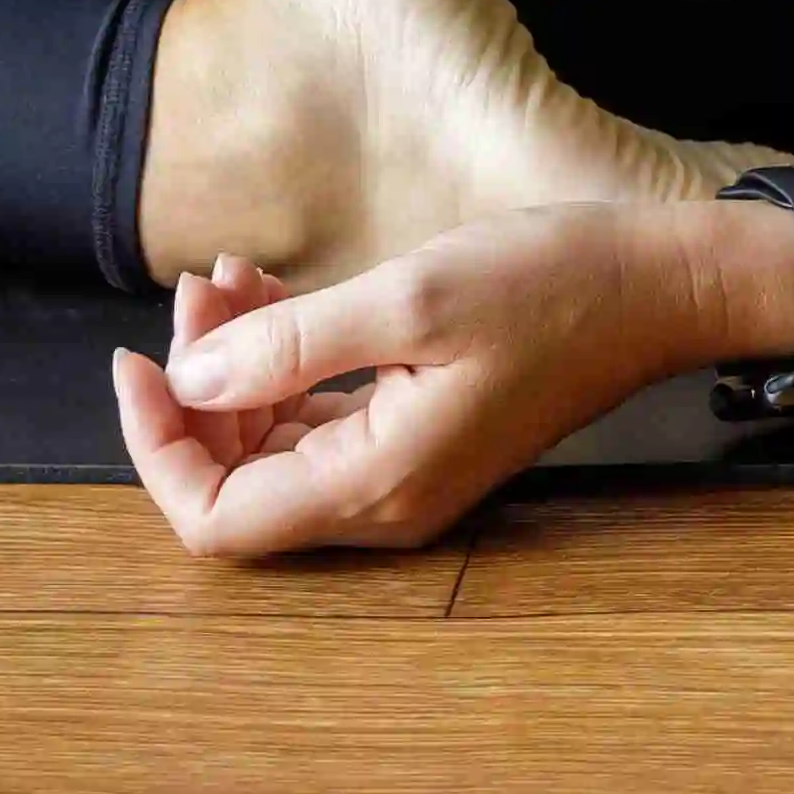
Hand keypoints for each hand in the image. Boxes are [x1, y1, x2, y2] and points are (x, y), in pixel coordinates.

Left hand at [108, 199, 741, 558]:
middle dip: (196, 387)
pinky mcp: (419, 436)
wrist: (656, 287)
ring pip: (272, 446)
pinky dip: (281, 363)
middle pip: (236, 482)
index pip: (215, 517)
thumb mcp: (409, 298)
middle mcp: (382, 501)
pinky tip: (275, 293)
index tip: (137, 355)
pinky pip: (318, 422)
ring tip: (230, 276)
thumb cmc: (549, 285)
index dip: (157, 445)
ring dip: (235, 365)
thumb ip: (290, 346)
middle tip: (200, 288)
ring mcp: (403, 473)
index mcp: (376, 484)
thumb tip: (186, 381)